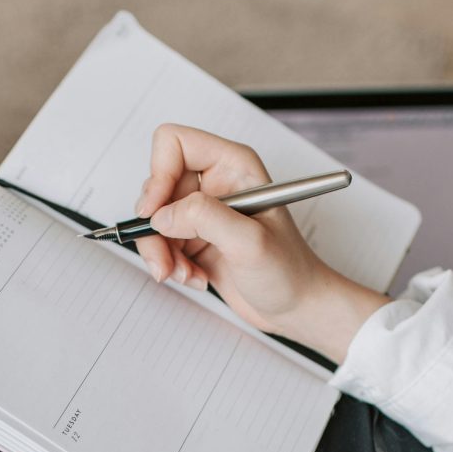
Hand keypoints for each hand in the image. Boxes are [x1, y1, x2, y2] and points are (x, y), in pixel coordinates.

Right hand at [134, 124, 389, 363]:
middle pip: (157, 186)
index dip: (158, 175)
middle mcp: (216, 183)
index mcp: (234, 166)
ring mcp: (205, 212)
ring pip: (155, 219)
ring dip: (161, 252)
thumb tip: (162, 215)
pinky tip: (195, 278)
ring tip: (184, 275)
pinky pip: (162, 243)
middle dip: (156, 227)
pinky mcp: (197, 239)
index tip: (155, 213)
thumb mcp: (249, 242)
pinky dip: (171, 265)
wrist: (297, 308)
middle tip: (166, 259)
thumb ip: (204, 218)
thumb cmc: (290, 272)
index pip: (174, 144)